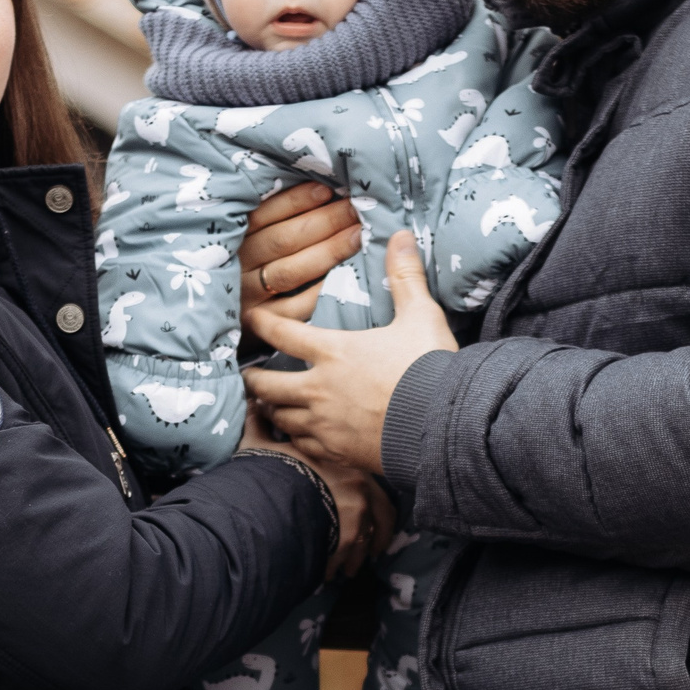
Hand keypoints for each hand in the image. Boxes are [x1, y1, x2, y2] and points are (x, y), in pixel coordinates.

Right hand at [239, 183, 362, 334]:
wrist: (221, 320)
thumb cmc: (247, 269)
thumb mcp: (249, 239)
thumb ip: (275, 218)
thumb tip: (322, 191)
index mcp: (233, 239)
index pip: (263, 215)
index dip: (296, 201)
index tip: (327, 189)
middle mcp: (237, 266)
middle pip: (282, 241)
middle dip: (323, 222)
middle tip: (354, 209)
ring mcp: (249, 297)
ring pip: (291, 271)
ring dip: (329, 251)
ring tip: (357, 235)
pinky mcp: (263, 324)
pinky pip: (297, 306)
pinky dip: (322, 289)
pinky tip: (347, 275)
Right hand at [239, 406, 392, 581]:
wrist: (266, 493)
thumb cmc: (266, 467)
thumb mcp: (261, 444)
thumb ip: (261, 426)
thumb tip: (251, 405)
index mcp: (345, 463)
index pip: (373, 482)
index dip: (371, 500)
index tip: (367, 511)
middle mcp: (358, 487)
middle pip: (382, 515)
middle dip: (377, 534)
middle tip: (371, 549)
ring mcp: (356, 513)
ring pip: (367, 540)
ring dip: (358, 557)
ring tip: (348, 569)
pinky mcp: (345, 538)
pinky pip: (348, 556)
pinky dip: (341, 566)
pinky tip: (329, 574)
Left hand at [244, 232, 455, 473]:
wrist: (442, 428)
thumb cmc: (430, 368)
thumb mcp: (420, 316)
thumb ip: (405, 277)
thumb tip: (399, 235)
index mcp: (334, 352)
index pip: (282, 334)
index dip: (263, 323)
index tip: (251, 318)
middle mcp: (319, 389)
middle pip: (267, 384)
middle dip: (253, 378)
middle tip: (248, 374)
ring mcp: (325, 424)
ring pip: (281, 417)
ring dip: (273, 408)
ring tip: (269, 404)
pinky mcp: (337, 453)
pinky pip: (303, 445)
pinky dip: (296, 438)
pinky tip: (298, 435)